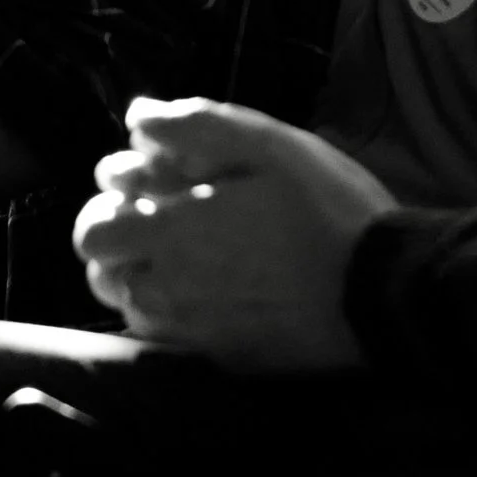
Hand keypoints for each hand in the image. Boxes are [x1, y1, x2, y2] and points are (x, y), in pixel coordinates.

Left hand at [72, 97, 396, 373]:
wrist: (383, 292)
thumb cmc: (326, 207)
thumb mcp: (267, 144)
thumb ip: (193, 125)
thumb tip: (137, 118)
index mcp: (171, 234)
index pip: (92, 231)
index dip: (109, 198)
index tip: (144, 179)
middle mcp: (169, 290)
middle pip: (102, 273)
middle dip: (117, 239)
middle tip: (158, 215)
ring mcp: (195, 332)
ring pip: (133, 307)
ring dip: (142, 274)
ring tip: (183, 250)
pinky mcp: (225, 357)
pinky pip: (172, 337)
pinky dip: (173, 310)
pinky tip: (210, 286)